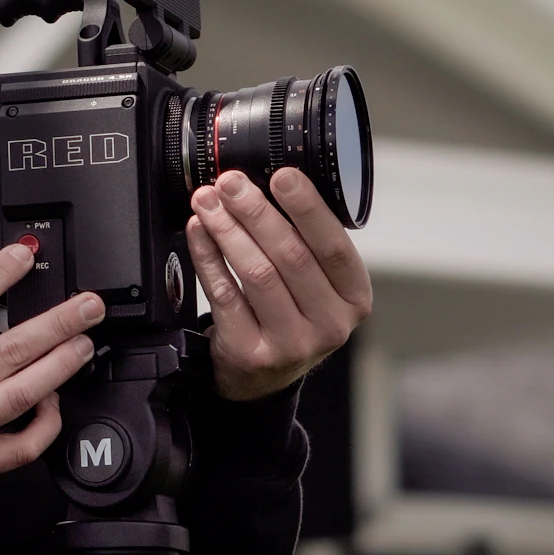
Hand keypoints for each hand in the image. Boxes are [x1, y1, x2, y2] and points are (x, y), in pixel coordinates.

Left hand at [187, 167, 371, 401]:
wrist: (262, 378)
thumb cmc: (290, 316)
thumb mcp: (316, 286)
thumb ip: (306, 243)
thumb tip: (269, 183)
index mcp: (354, 298)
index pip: (334, 247)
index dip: (308, 208)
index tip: (282, 176)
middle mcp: (329, 324)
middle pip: (292, 256)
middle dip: (256, 212)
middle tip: (231, 183)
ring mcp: (291, 344)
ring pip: (257, 273)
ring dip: (228, 229)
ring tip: (208, 201)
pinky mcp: (251, 352)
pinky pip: (225, 295)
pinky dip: (208, 257)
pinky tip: (199, 232)